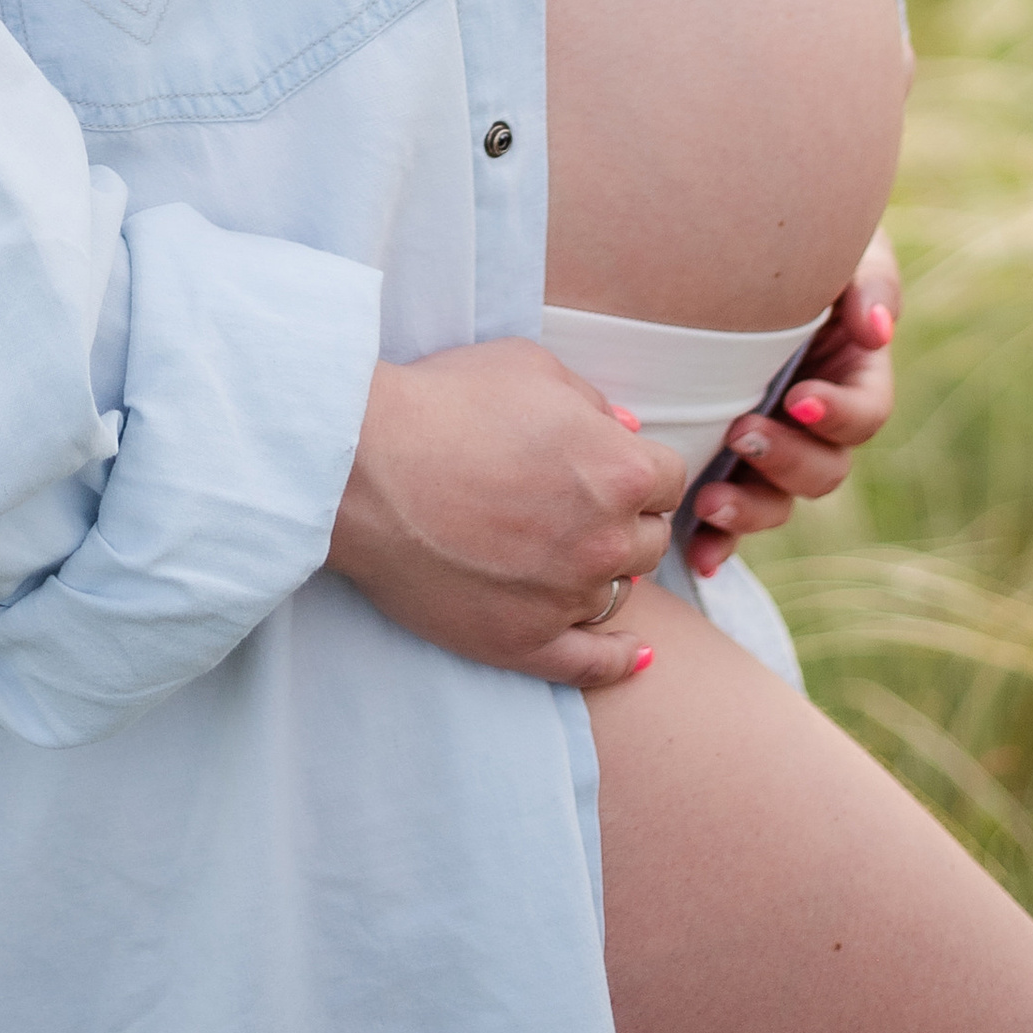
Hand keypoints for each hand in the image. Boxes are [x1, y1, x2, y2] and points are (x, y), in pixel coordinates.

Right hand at [327, 338, 679, 688]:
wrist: (364, 467)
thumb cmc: (444, 403)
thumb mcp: (529, 366)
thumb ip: (591, 400)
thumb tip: (626, 430)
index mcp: (620, 469)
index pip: (669, 479)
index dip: (638, 468)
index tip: (605, 464)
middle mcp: (607, 539)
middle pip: (649, 540)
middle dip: (623, 519)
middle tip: (574, 504)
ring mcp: (568, 597)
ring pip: (619, 592)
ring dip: (602, 571)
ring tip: (564, 552)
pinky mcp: (525, 643)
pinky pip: (592, 665)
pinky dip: (620, 661)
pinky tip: (638, 656)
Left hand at [683, 227, 900, 579]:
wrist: (713, 232)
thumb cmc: (791, 231)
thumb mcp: (843, 241)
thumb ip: (869, 278)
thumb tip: (879, 332)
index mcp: (850, 373)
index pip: (864, 414)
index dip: (839, 415)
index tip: (799, 398)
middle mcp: (815, 420)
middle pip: (824, 470)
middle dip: (787, 461)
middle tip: (743, 434)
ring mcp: (770, 444)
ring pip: (777, 501)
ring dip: (750, 511)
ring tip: (709, 502)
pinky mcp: (723, 460)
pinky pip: (728, 515)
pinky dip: (717, 541)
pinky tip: (700, 556)